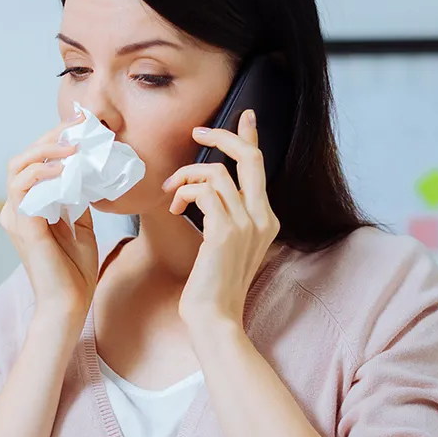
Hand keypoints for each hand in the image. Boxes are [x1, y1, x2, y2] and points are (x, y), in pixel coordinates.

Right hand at [0, 111, 98, 323]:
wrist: (70, 304)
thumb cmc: (74, 271)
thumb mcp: (82, 228)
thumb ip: (78, 202)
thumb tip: (87, 176)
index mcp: (27, 209)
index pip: (33, 164)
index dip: (53, 141)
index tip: (80, 127)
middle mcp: (15, 209)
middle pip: (22, 159)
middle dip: (50, 138)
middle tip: (78, 126)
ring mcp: (16, 217)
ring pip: (19, 168)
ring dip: (47, 151)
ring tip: (74, 146)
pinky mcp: (23, 226)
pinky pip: (25, 188)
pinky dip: (44, 173)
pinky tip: (67, 169)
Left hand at [165, 109, 279, 328]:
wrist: (215, 319)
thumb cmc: (213, 286)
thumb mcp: (226, 246)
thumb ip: (226, 216)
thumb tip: (205, 189)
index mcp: (266, 220)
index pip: (259, 168)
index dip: (251, 138)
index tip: (244, 116)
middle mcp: (262, 218)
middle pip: (249, 158)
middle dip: (222, 136)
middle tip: (198, 131)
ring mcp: (247, 225)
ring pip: (216, 174)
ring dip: (186, 176)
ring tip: (171, 193)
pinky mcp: (225, 232)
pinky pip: (203, 191)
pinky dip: (183, 193)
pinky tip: (174, 209)